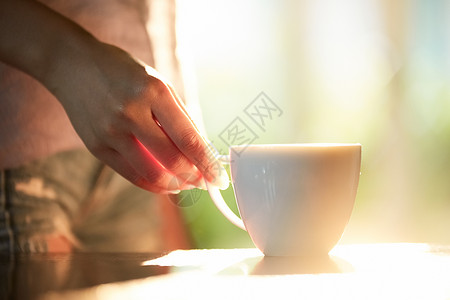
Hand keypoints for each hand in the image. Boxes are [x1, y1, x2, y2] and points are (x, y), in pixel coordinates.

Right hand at [49, 41, 227, 192]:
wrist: (74, 65)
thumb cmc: (124, 73)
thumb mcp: (158, 83)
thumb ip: (180, 117)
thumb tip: (202, 151)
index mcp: (154, 91)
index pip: (189, 138)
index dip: (208, 163)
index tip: (219, 178)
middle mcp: (131, 112)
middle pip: (173, 160)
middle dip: (195, 177)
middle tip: (205, 182)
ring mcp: (111, 131)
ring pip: (153, 174)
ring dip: (176, 185)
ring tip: (186, 183)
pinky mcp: (97, 146)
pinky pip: (131, 175)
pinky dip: (153, 184)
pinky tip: (165, 183)